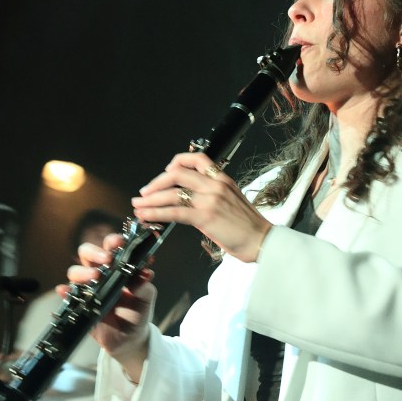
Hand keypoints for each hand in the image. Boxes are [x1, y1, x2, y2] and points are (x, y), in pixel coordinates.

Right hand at [58, 232, 155, 376]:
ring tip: (94, 278)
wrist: (129, 339)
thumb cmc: (137, 313)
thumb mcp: (145, 299)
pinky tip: (64, 291)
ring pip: (75, 272)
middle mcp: (99, 274)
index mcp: (116, 267)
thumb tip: (145, 273)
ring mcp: (87, 289)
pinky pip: (68, 296)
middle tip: (107, 260)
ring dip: (82, 272)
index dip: (113, 241)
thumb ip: (145, 285)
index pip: (110, 247)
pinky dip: (64, 292)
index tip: (119, 242)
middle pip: (86, 253)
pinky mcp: (79, 305)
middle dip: (94, 252)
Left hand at [132, 152, 271, 262]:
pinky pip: (174, 211)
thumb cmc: (250, 227)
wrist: (263, 241)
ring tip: (138, 206)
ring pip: (171, 193)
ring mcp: (210, 200)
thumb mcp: (233, 202)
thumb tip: (193, 201)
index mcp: (223, 179)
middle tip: (145, 193)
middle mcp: (215, 185)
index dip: (176, 163)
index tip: (166, 172)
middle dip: (156, 183)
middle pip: (177, 173)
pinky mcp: (205, 217)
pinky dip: (155, 213)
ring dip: (150, 200)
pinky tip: (146, 216)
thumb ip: (214, 196)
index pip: (197, 159)